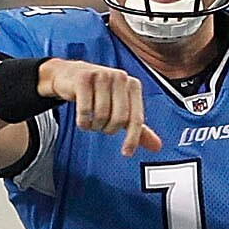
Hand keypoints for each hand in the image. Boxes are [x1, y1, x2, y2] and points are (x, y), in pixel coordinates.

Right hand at [40, 58, 160, 154]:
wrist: (71, 75)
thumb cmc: (99, 93)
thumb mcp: (121, 108)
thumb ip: (137, 127)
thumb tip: (157, 147)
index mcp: (133, 85)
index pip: (136, 118)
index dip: (132, 138)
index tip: (126, 153)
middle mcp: (120, 77)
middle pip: (119, 119)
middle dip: (109, 129)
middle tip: (102, 127)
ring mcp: (101, 75)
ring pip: (101, 115)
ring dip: (94, 126)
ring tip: (92, 120)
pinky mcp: (83, 79)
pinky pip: (85, 110)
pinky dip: (83, 122)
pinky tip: (82, 119)